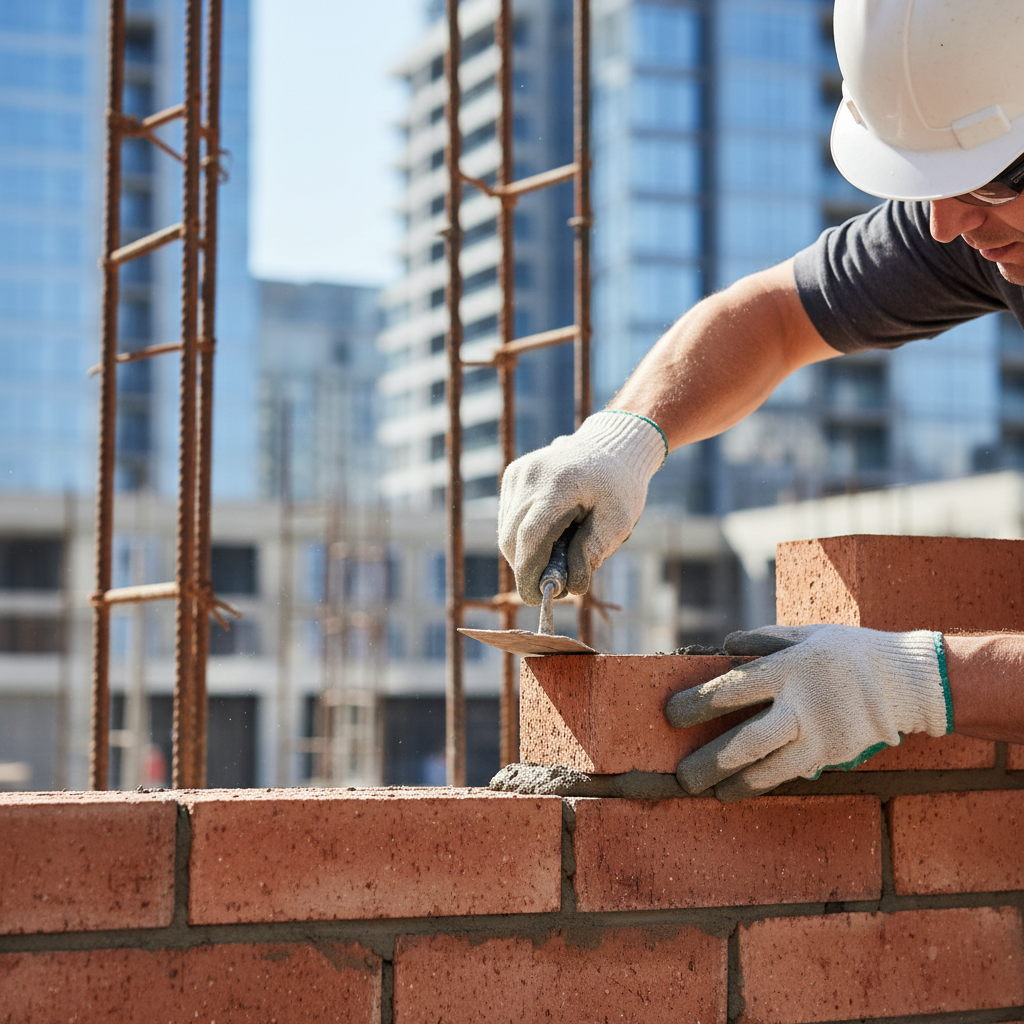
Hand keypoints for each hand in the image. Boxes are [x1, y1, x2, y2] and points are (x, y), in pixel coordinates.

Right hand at [498, 411, 665, 604]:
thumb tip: (571, 586)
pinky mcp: (513, 475)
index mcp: (557, 485)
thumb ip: (593, 552)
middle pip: (512, 537)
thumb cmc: (619, 485)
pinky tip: (549, 536)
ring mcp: (518, 473)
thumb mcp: (618, 521)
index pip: (530, 538)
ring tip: (557, 556)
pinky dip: (522, 536)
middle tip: (553, 585)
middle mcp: (530, 476)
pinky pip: (508, 517)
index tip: (537, 598)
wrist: (612, 445)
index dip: (529, 573)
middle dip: (527, 568)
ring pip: (507, 530)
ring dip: (524, 553)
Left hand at [665, 624, 952, 801]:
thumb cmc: (847, 652)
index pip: (733, 689)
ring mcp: (819, 734)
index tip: (671, 715)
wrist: (908, 680)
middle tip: (681, 776)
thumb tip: (726, 648)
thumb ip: (763, 641)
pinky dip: (764, 781)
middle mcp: (800, 704)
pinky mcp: (834, 754)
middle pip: (746, 740)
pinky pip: (791, 772)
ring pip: (769, 768)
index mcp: (788, 668)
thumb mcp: (805, 634)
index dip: (698, 703)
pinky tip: (740, 789)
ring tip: (708, 792)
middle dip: (710, 760)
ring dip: (734, 783)